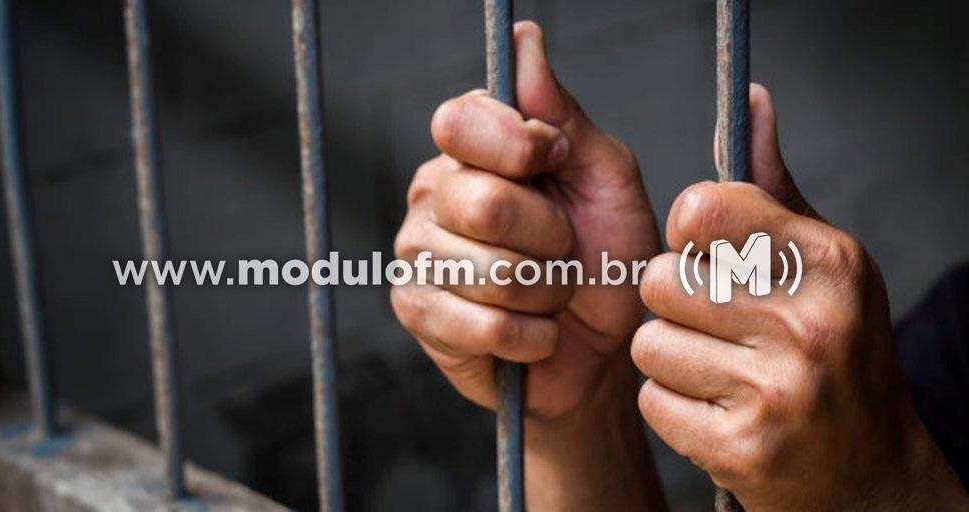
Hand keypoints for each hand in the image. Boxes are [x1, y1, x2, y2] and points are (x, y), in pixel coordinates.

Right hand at [391, 22, 663, 510]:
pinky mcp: (419, 314)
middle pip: (483, 203)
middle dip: (550, 237)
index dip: (519, 147)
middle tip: (563, 251)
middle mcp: (432, 194)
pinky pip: (483, 324)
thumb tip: (524, 42)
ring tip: (551, 296)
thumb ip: (562, 116)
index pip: (462, 121)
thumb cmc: (606, 260)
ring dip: (546, 294)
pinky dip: (532, 337)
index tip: (556, 164)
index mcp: (471, 150)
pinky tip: (537, 336)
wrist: (603, 354)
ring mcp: (417, 255)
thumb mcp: (603, 178)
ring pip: (489, 271)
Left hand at [633, 85, 966, 509]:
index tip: (707, 256)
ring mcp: (779, 391)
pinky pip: (651, 399)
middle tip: (718, 326)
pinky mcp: (742, 447)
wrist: (869, 473)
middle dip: (674, 304)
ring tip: (721, 370)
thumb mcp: (821, 262)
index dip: (687, 235)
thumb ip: (771, 187)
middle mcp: (810, 323)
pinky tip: (717, 409)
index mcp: (830, 262)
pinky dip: (672, 405)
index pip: (699, 211)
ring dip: (670, 359)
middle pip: (659, 280)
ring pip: (647, 342)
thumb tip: (750, 99)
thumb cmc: (835, 352)